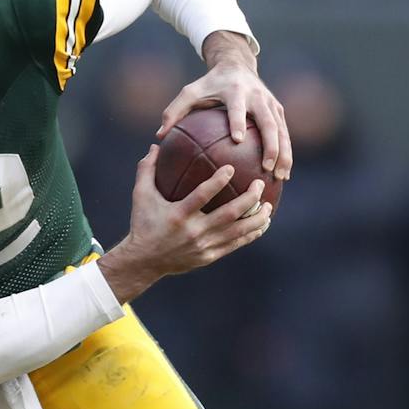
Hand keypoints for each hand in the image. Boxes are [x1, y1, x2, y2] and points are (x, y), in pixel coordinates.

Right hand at [97, 144, 272, 303]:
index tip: (231, 167)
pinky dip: (251, 234)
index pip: (202, 195)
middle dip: (249, 198)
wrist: (142, 262)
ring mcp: (203, 245)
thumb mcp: (140, 196)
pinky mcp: (209, 256)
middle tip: (260, 183)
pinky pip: (235, 244)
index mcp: (178, 215)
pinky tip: (262, 224)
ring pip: (238, 231)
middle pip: (229, 214)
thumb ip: (147, 170)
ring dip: (257, 218)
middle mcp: (193, 231)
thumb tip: (154, 146)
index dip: (218, 181)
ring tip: (268, 206)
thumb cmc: (142, 224)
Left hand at [156, 31, 292, 180]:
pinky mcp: (278, 110)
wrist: (236, 64)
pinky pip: (285, 133)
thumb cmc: (209, 84)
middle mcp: (257, 97)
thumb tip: (158, 136)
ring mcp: (271, 103)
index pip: (238, 108)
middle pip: (268, 122)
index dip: (238, 121)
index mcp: (235, 92)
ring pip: (281, 130)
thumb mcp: (189, 92)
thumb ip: (173, 112)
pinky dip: (286, 153)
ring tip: (280, 178)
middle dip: (271, 145)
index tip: (237, 140)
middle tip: (266, 167)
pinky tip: (283, 175)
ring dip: (284, 154)